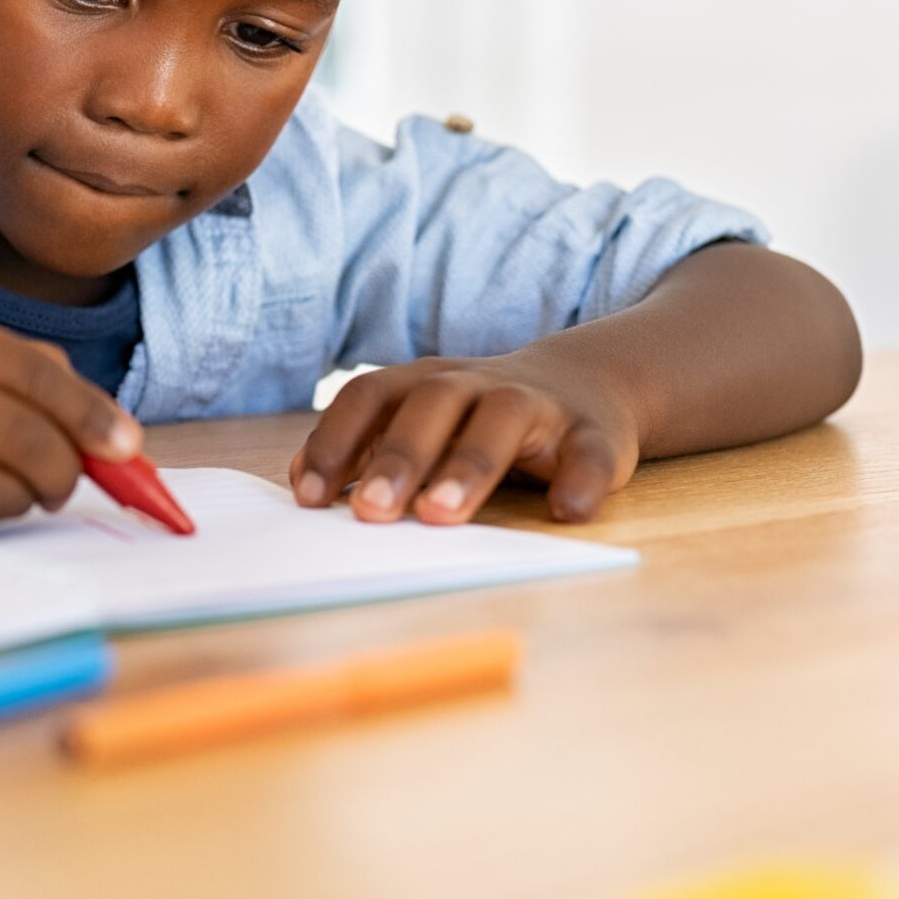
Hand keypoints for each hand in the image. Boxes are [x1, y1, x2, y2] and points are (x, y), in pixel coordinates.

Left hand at [288, 353, 641, 525]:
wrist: (586, 386)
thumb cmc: (480, 420)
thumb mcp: (424, 423)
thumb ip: (368, 449)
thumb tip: (303, 486)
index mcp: (427, 383)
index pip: (371, 396)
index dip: (336, 441)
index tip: (307, 497)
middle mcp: (478, 385)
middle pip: (432, 405)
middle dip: (397, 456)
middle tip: (370, 512)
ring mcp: (540, 406)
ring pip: (502, 421)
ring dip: (469, 465)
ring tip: (442, 515)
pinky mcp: (595, 436)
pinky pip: (590, 454)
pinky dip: (580, 480)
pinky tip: (567, 513)